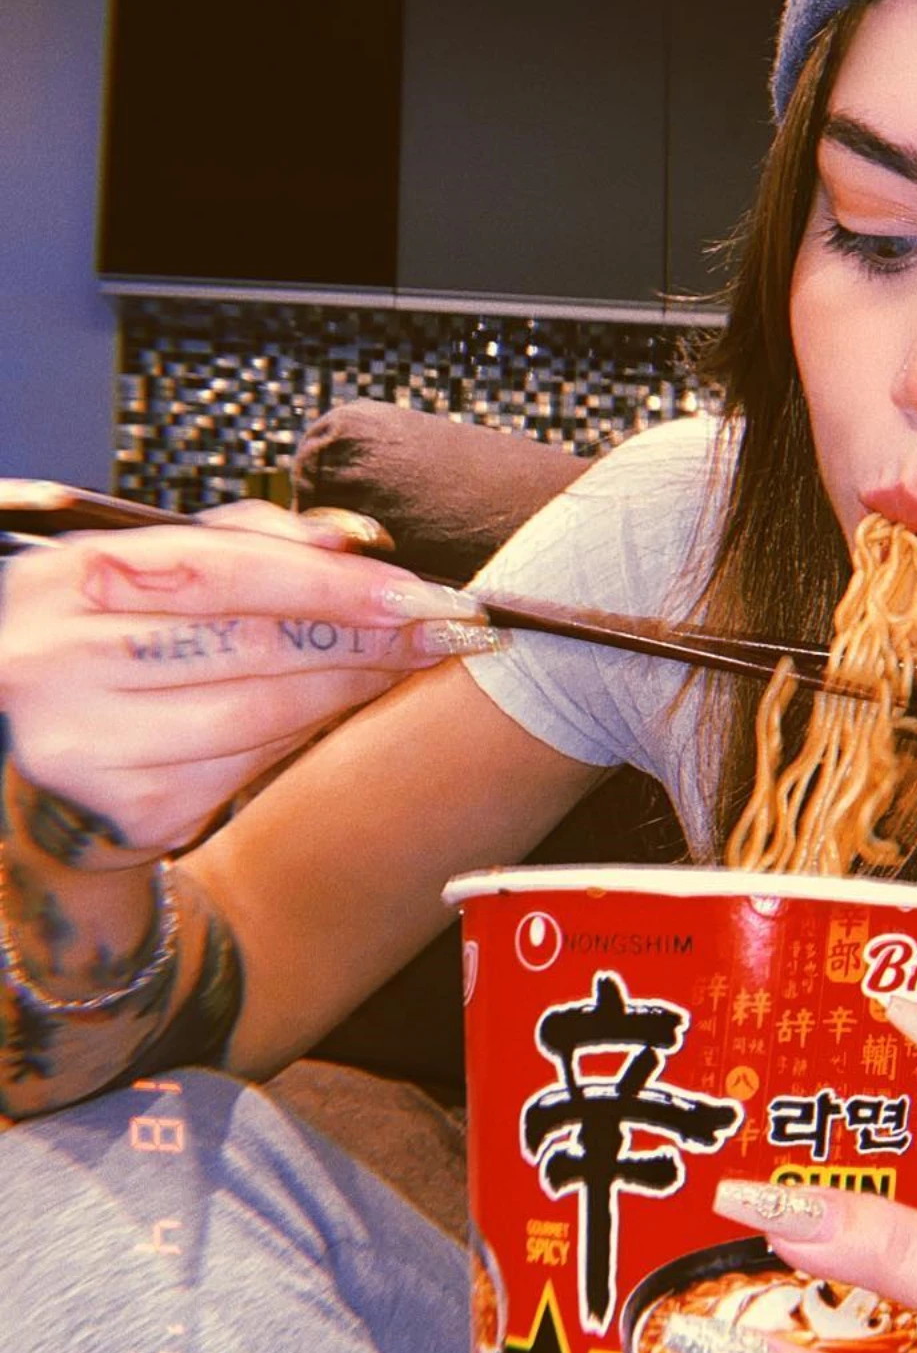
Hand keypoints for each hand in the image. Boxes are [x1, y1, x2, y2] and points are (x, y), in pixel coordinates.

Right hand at [0, 504, 494, 865]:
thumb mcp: (145, 576)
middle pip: (251, 642)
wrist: (32, 760)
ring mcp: (90, 744)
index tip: (415, 590)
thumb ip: (240, 543)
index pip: (221, 569)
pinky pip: (251, 766)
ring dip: (350, 688)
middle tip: (440, 629)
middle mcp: (58, 661)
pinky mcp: (130, 810)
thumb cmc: (106, 647)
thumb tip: (352, 542)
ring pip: (261, 712)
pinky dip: (306, 735)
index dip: (329, 581)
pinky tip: (341, 712)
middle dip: (362, 636)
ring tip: (406, 664)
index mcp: (64, 581)